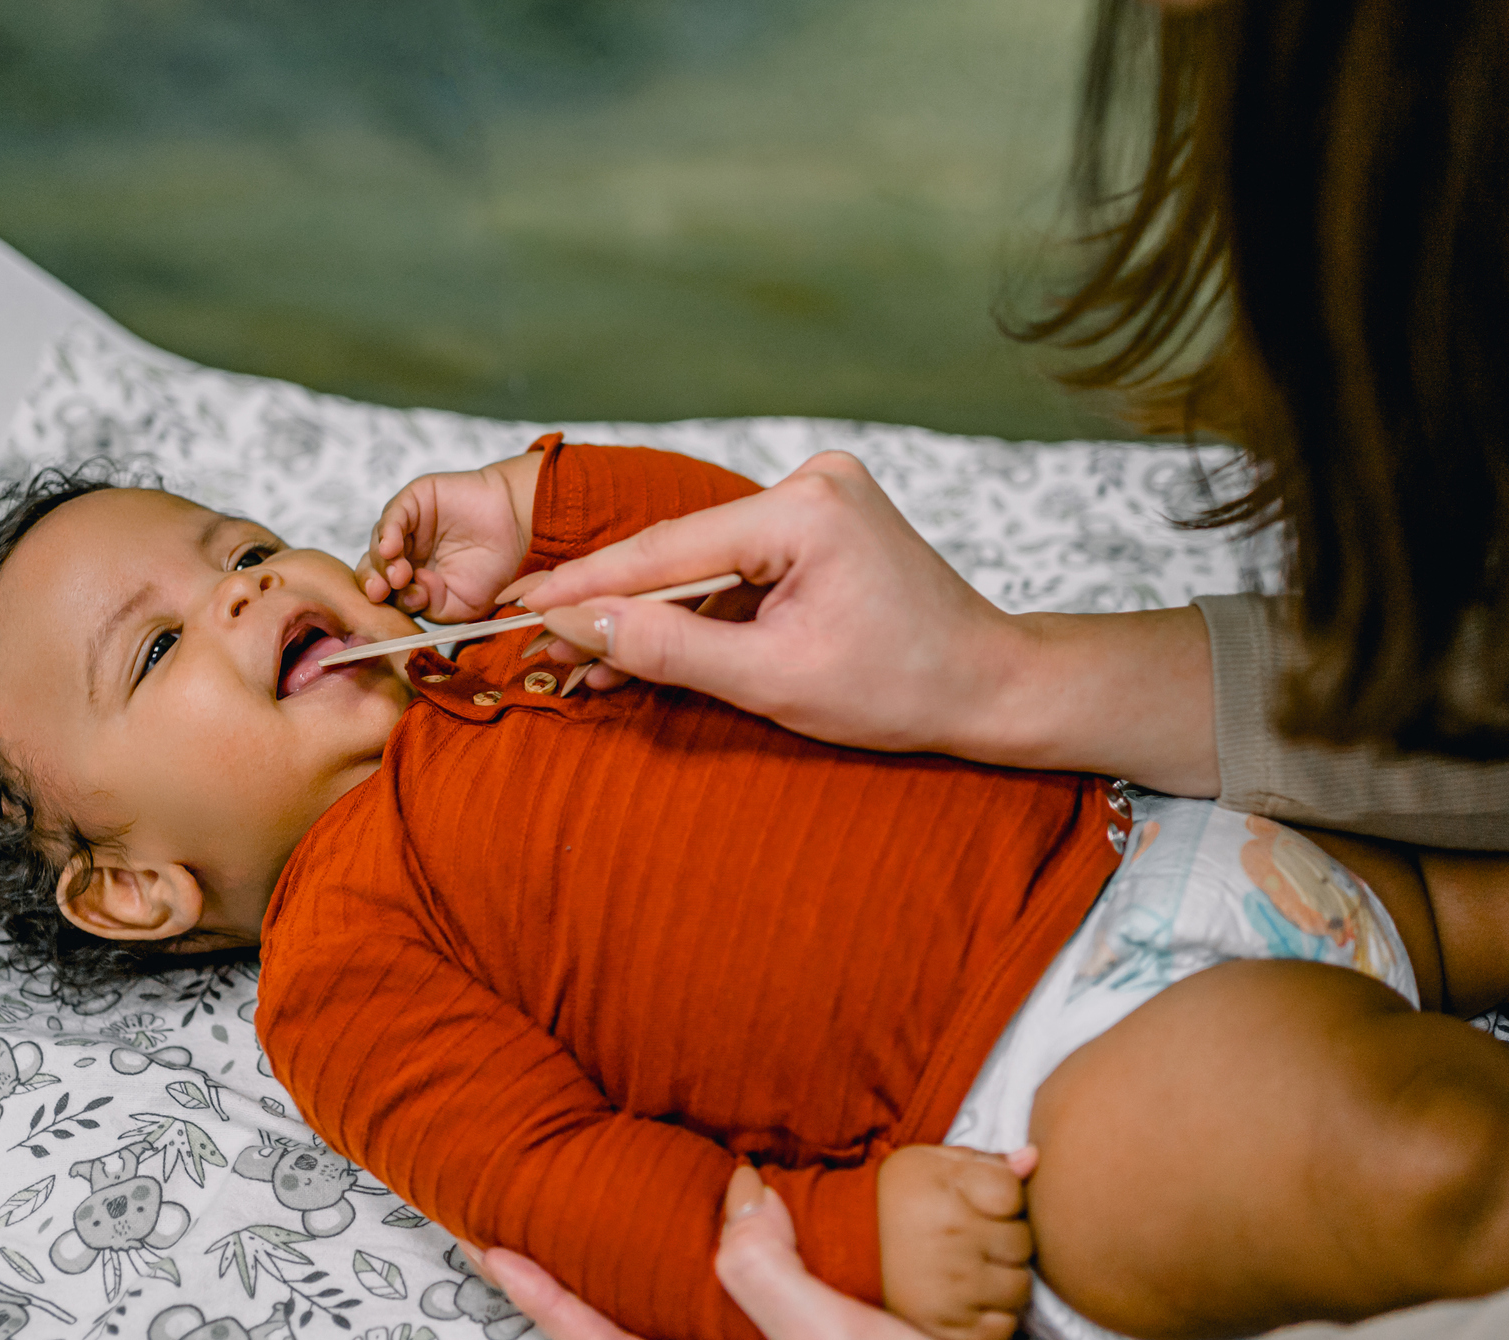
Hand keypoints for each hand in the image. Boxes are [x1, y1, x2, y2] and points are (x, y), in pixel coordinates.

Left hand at [357, 454, 540, 622]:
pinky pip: (392, 517)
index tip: (403, 606)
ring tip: (399, 574)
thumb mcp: (462, 605)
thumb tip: (404, 598)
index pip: (386, 593)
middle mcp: (406, 554)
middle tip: (381, 593)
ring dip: (383, 562)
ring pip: (379, 545)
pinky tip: (391, 548)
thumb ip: (430, 608)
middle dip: (374, 583)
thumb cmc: (497, 568)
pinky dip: (388, 533)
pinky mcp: (413, 501)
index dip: (385, 602)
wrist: (522, 530)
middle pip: (374, 569)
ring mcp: (408, 527)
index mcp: (414, 580)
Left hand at [475, 1166, 995, 1339]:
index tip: (492, 1248)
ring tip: (620, 1234)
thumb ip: (769, 1275)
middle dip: (588, 1293)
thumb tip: (734, 1200)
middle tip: (541, 1237)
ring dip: (658, 1284)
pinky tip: (739, 1248)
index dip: (544, 1298)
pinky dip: (736, 1281)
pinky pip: (753, 1326)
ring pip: (692, 1332)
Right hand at [511, 450, 1034, 752]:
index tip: (518, 609)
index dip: (586, 586)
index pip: (667, 549)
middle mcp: (810, 482)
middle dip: (609, 605)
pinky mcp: (819, 524)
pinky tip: (638, 644)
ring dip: (647, 613)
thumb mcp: (772, 679)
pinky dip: (693, 610)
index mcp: (805, 508)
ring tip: (574, 657)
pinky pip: (734, 568)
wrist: (990, 687)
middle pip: (679, 550)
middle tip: (532, 642)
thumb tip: (577, 623)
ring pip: (702, 563)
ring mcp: (817, 498)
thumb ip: (668, 647)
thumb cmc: (901, 690)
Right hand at [877, 1145, 1036, 1339]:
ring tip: (976, 1266)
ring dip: (1004, 1279)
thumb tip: (1033, 1158)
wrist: (840, 1244)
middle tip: (978, 1236)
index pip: (1015, 1193)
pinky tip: (971, 1297)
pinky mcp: (946, 1326)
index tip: (982, 1201)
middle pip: (1022, 1243)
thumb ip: (984, 1161)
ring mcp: (951, 1286)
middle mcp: (952, 1237)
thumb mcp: (931, 1163)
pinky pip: (1000, 1328)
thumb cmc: (893, 1197)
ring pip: (1019, 1288)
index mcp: (948, 1189)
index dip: (1005, 1197)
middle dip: (1007, 1238)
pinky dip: (993, 1316)